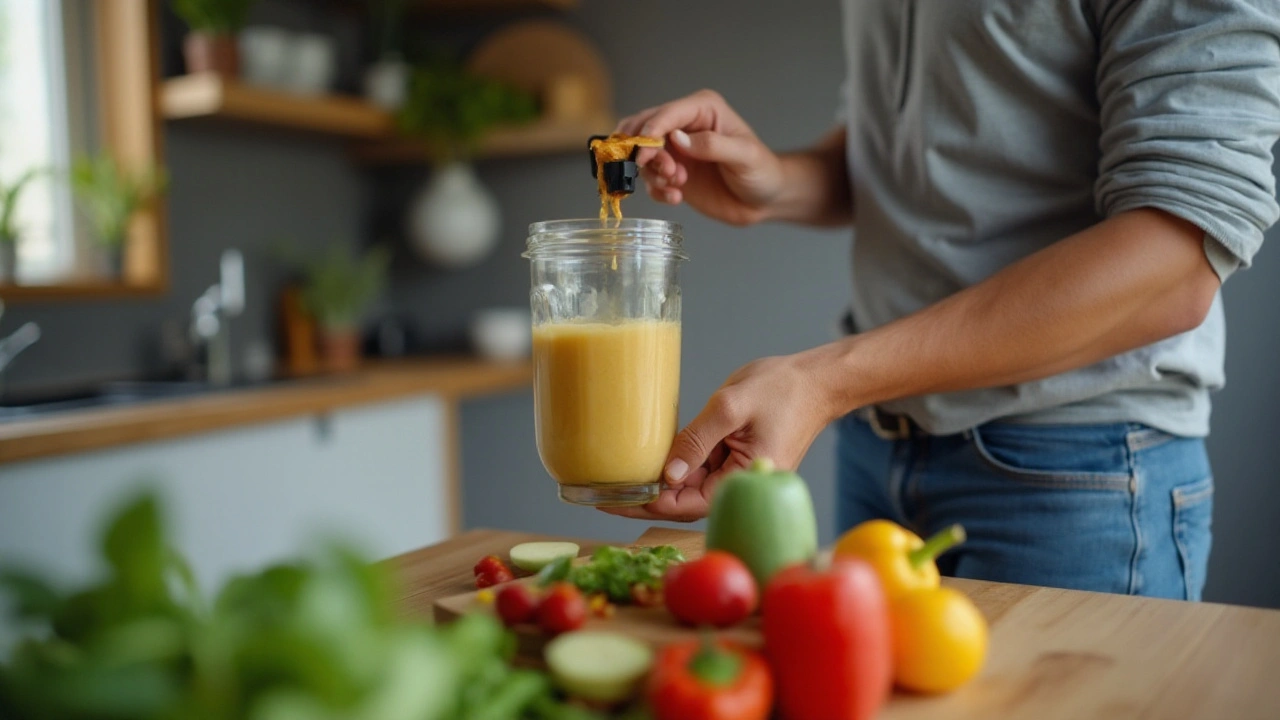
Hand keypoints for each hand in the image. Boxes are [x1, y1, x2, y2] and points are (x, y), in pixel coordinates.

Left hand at [603, 351, 837, 521]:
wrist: (816, 379)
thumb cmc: (784, 389)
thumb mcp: (732, 407)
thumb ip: (696, 439)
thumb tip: (666, 473)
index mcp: (746, 479)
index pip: (688, 503)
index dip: (649, 504)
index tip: (613, 502)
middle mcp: (741, 482)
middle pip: (685, 499)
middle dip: (646, 497)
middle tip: (603, 493)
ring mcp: (737, 470)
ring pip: (690, 483)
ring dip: (659, 480)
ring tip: (617, 476)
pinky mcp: (734, 456)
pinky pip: (700, 465)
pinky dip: (676, 462)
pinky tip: (647, 457)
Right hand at [615, 89, 784, 226]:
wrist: (765, 200)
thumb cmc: (762, 171)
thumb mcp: (744, 156)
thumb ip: (712, 145)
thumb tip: (677, 139)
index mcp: (702, 109)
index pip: (666, 113)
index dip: (650, 131)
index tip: (644, 154)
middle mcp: (684, 126)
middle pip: (643, 129)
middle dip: (645, 152)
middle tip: (666, 172)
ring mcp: (676, 151)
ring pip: (642, 156)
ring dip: (652, 174)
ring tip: (677, 186)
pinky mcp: (672, 174)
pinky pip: (649, 179)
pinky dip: (656, 190)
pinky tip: (675, 197)